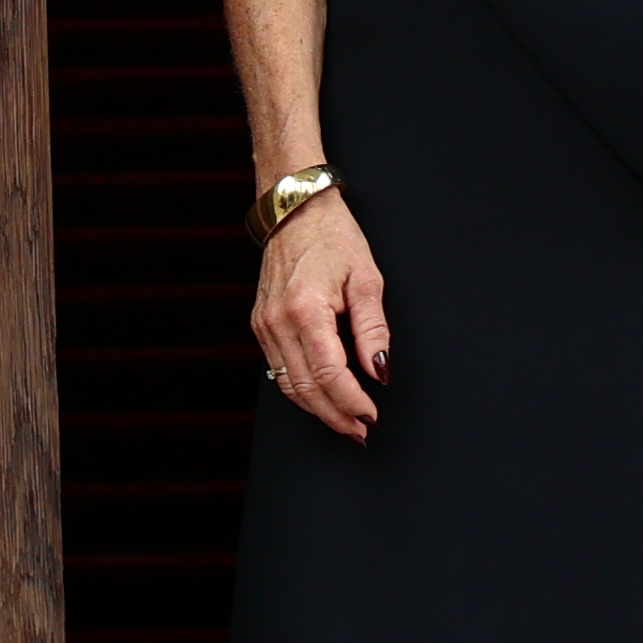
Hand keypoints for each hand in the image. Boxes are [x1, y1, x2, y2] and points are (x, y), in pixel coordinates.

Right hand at [253, 192, 391, 440]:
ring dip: (318, 409)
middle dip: (335, 415)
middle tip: (360, 431)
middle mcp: (279, 322)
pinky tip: (321, 397)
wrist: (295, 212)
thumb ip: (374, 329)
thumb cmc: (333, 237)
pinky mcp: (261, 325)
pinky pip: (278, 370)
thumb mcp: (367, 279)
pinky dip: (301, 390)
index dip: (351, 401)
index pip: (329, 374)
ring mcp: (265, 326)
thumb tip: (381, 370)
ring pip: (288, 386)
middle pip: (305, 389)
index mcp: (306, 309)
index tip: (371, 414)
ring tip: (345, 421)